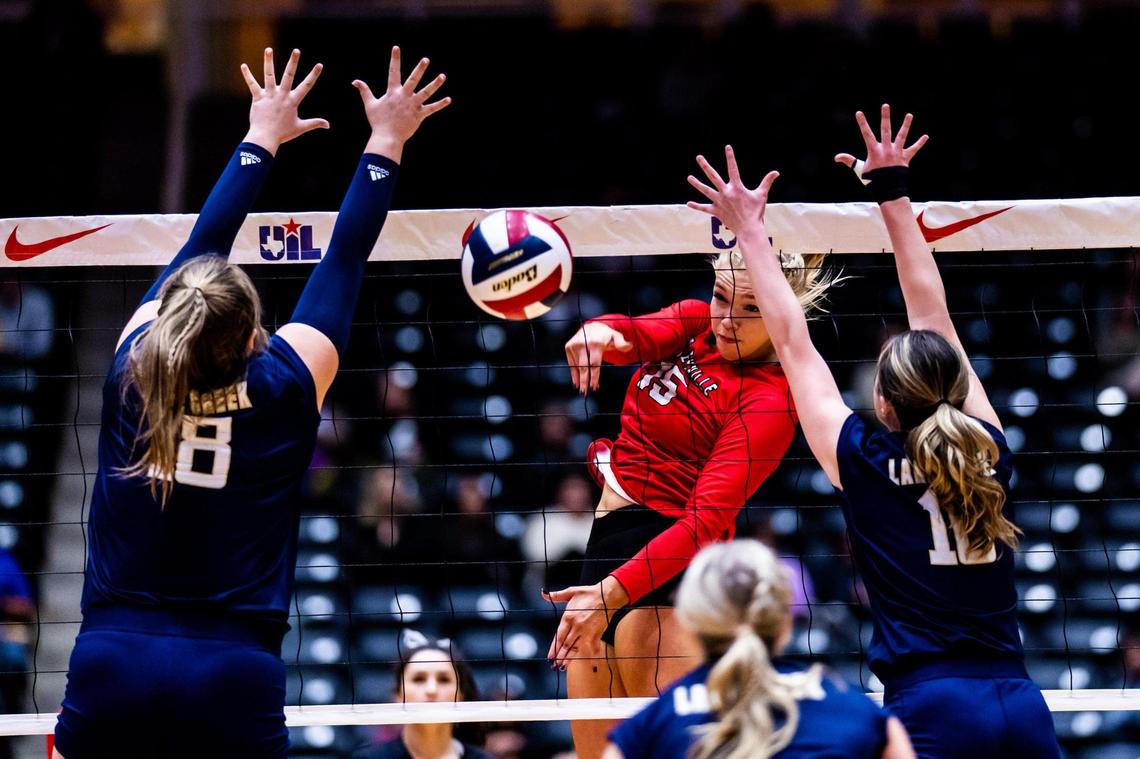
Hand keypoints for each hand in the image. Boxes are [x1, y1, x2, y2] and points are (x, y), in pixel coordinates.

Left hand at [240, 48, 328, 154]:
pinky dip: (247, 75)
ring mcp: (269, 95)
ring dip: (269, 61)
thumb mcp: (301, 127)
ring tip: (269, 49)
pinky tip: (243, 65)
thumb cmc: (283, 134)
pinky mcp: (258, 98)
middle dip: (293, 62)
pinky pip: (252, 84)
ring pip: (269, 75)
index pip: (306, 86)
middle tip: (297, 50)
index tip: (319, 65)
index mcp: (292, 101)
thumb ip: (314, 123)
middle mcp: (282, 95)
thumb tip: (328, 125)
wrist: (265, 138)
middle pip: (288, 76)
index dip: (313, 75)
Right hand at [355, 46, 450, 161]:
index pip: (393, 72)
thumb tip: (354, 81)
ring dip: (435, 84)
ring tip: (442, 76)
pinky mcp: (419, 116)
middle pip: (413, 80)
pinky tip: (448, 99)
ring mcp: (413, 106)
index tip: (396, 48)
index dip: (394, 59)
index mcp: (392, 93)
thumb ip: (364, 91)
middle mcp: (404, 97)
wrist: (387, 138)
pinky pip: (431, 109)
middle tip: (426, 60)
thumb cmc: (378, 122)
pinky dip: (440, 104)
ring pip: (426, 93)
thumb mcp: (370, 104)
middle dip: (419, 69)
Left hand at [543, 579, 626, 668]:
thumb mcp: (571, 592)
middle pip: (566, 645)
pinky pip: (594, 648)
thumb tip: (545, 594)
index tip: (550, 657)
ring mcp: (587, 631)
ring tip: (563, 666)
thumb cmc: (589, 593)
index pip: (558, 636)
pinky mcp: (596, 634)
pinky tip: (593, 666)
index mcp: (568, 617)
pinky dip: (594, 657)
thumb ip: (557, 595)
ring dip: (570, 658)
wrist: (607, 595)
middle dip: (560, 656)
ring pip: (576, 648)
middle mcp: (576, 626)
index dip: (553, 648)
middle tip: (554, 665)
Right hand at [565, 322, 631, 394]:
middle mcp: (582, 343)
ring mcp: (574, 345)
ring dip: (580, 379)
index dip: (594, 376)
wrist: (591, 326)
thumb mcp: (615, 336)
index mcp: (595, 343)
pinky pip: (571, 363)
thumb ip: (622, 343)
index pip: (594, 363)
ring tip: (582, 390)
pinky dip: (573, 373)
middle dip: (585, 380)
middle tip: (585, 392)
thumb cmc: (605, 334)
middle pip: (584, 366)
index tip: (595, 386)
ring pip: (577, 366)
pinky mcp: (568, 347)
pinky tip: (576, 382)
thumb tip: (630, 346)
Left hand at [687, 145, 778, 237]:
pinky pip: (704, 208)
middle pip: (713, 177)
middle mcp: (726, 193)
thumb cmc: (756, 212)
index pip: (733, 168)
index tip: (727, 147)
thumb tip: (776, 172)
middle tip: (698, 157)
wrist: (749, 229)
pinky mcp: (716, 212)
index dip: (730, 157)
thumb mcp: (762, 195)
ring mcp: (719, 202)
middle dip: (705, 166)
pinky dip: (696, 206)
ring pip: (705, 190)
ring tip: (689, 177)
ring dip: (697, 183)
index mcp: (737, 187)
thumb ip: (767, 182)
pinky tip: (688, 203)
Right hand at [835, 103, 927, 176]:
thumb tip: (836, 157)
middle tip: (885, 105)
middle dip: (885, 117)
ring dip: (906, 125)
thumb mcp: (860, 170)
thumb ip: (849, 161)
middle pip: (885, 130)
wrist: (888, 191)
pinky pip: (914, 149)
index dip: (862, 123)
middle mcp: (886, 149)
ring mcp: (897, 153)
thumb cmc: (873, 181)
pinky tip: (926, 136)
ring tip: (909, 115)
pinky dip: (919, 143)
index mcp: (874, 151)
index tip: (859, 113)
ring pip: (902, 136)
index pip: (866, 134)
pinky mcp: (905, 158)